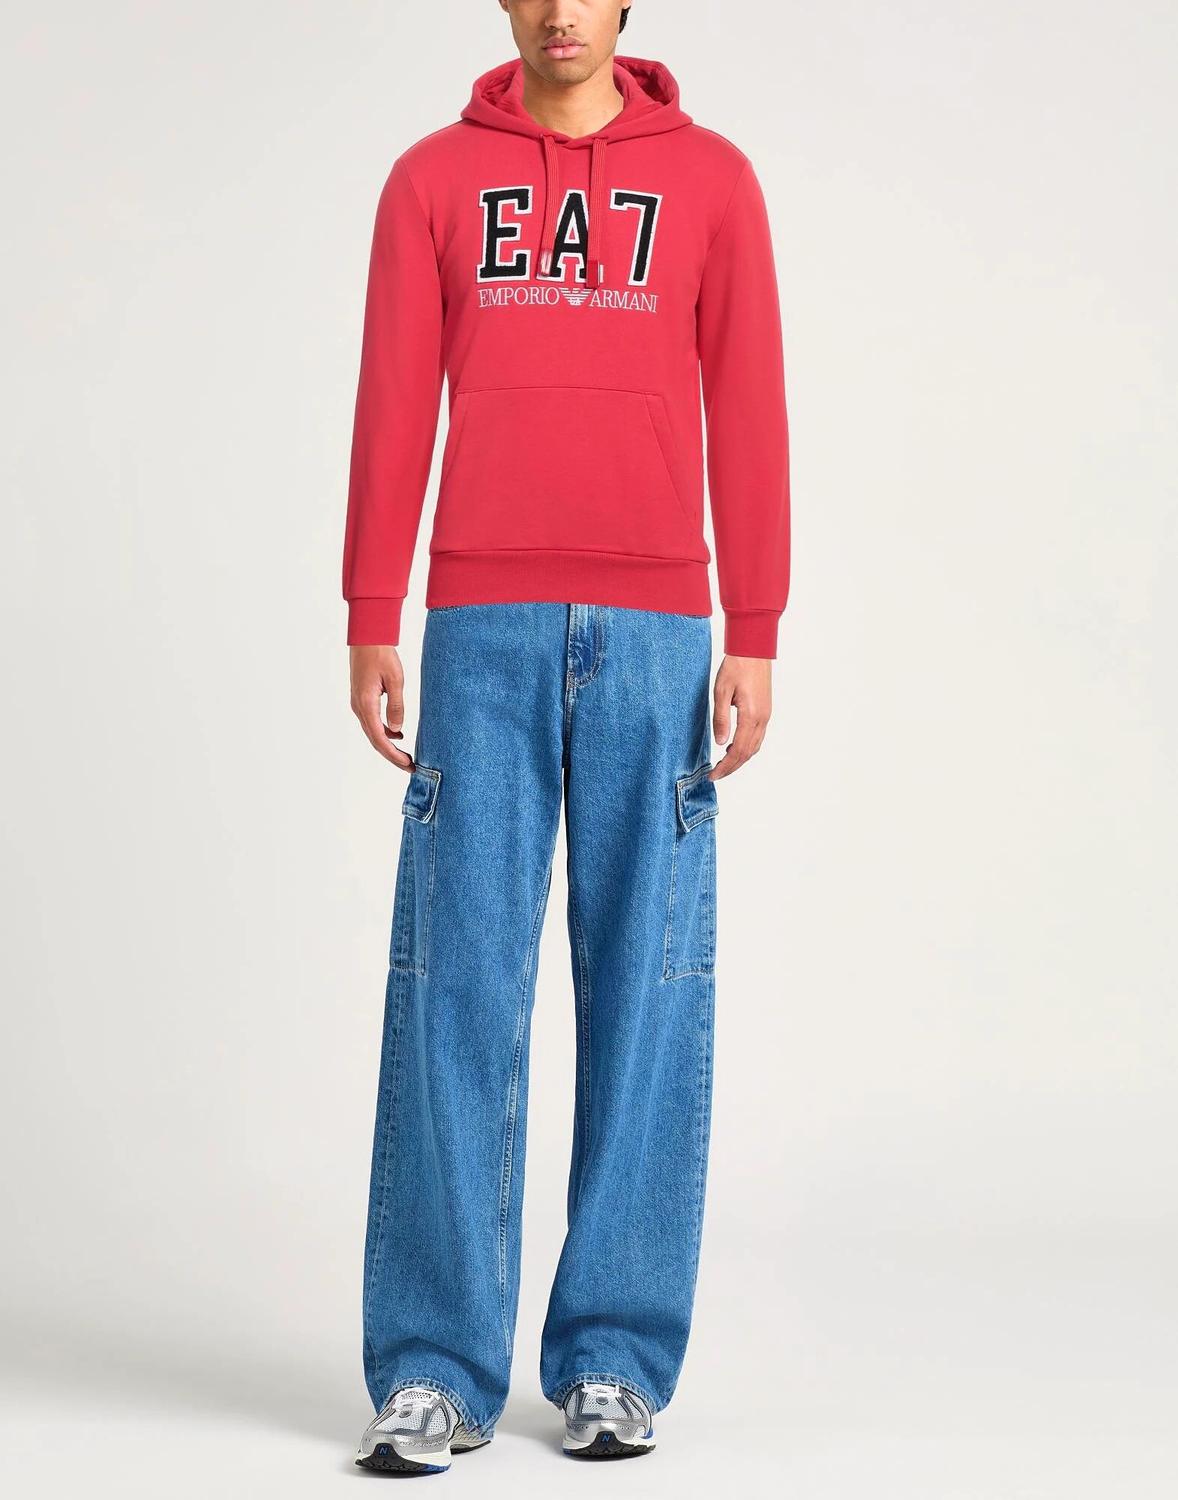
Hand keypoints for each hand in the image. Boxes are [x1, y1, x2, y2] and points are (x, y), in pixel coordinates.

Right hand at [350, 645, 413, 770]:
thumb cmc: (381, 655)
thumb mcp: (395, 680)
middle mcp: (359, 708)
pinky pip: (373, 722)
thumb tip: (397, 730)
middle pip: (375, 740)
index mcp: (366, 705)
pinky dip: (385, 733)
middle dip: (392, 755)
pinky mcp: (363, 700)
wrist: (367, 638)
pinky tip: (398, 735)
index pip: (380, 739)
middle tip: (410, 766)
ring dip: (389, 745)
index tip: (408, 764)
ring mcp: (359, 704)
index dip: (393, 755)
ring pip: (373, 732)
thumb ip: (396, 706)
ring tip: (406, 755)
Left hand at [710, 655, 772, 779]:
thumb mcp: (721, 691)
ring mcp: (766, 716)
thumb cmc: (736, 666)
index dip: (726, 766)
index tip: (713, 775)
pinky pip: (758, 737)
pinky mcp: (765, 711)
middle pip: (748, 753)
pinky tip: (734, 746)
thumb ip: (721, 718)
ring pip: (755, 746)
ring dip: (740, 759)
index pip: (738, 751)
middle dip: (732, 767)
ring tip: (723, 764)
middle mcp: (762, 719)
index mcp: (751, 716)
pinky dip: (747, 748)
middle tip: (715, 775)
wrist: (754, 649)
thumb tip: (721, 743)